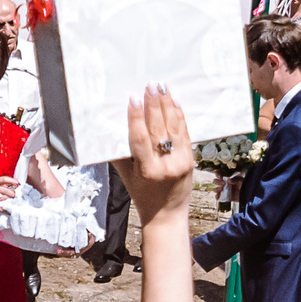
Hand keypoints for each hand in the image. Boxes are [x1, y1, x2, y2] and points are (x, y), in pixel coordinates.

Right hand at [0, 175, 22, 213]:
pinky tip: (9, 211)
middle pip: (6, 190)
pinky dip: (6, 209)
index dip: (12, 181)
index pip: (4, 179)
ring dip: (9, 200)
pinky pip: (1, 207)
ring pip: (4, 198)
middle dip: (13, 193)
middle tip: (16, 196)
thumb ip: (1, 185)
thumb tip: (14, 185)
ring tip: (12, 202)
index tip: (18, 184)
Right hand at [121, 86, 195, 218]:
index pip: (140, 139)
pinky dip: (179, 117)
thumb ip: (120, 153)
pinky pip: (185, 134)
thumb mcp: (126, 176)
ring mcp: (180, 163)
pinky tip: (174, 103)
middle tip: (150, 85)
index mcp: (146, 171)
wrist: (166, 216)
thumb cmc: (141, 195)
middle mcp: (165, 166)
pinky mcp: (190, 160)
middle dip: (154, 105)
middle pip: (159, 129)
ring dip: (168, 105)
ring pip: (174, 128)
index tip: (133, 98)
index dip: (136, 118)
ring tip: (162, 87)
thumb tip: (110, 127)